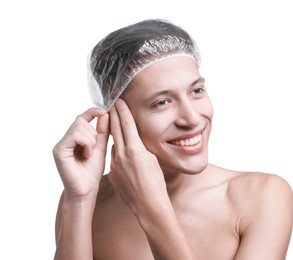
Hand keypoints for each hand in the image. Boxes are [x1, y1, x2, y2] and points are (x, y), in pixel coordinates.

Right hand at [53, 108, 108, 199]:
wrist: (86, 190)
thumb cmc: (92, 172)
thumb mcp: (101, 147)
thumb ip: (102, 131)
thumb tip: (105, 113)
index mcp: (75, 138)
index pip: (82, 118)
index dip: (93, 112)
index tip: (105, 111)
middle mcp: (65, 139)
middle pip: (81, 121)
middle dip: (93, 133)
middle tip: (94, 149)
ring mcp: (61, 144)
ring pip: (79, 126)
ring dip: (91, 139)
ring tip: (89, 154)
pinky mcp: (59, 149)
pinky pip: (75, 135)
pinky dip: (86, 143)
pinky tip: (86, 155)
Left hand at [108, 99, 167, 213]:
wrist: (148, 205)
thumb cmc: (156, 182)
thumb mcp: (152, 159)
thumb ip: (140, 147)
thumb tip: (133, 142)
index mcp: (135, 149)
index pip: (127, 124)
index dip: (122, 110)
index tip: (118, 101)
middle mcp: (122, 155)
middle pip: (116, 129)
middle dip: (114, 115)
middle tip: (113, 104)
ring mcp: (115, 165)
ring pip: (114, 144)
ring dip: (115, 134)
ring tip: (116, 125)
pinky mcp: (111, 173)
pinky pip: (114, 158)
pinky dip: (117, 152)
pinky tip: (122, 153)